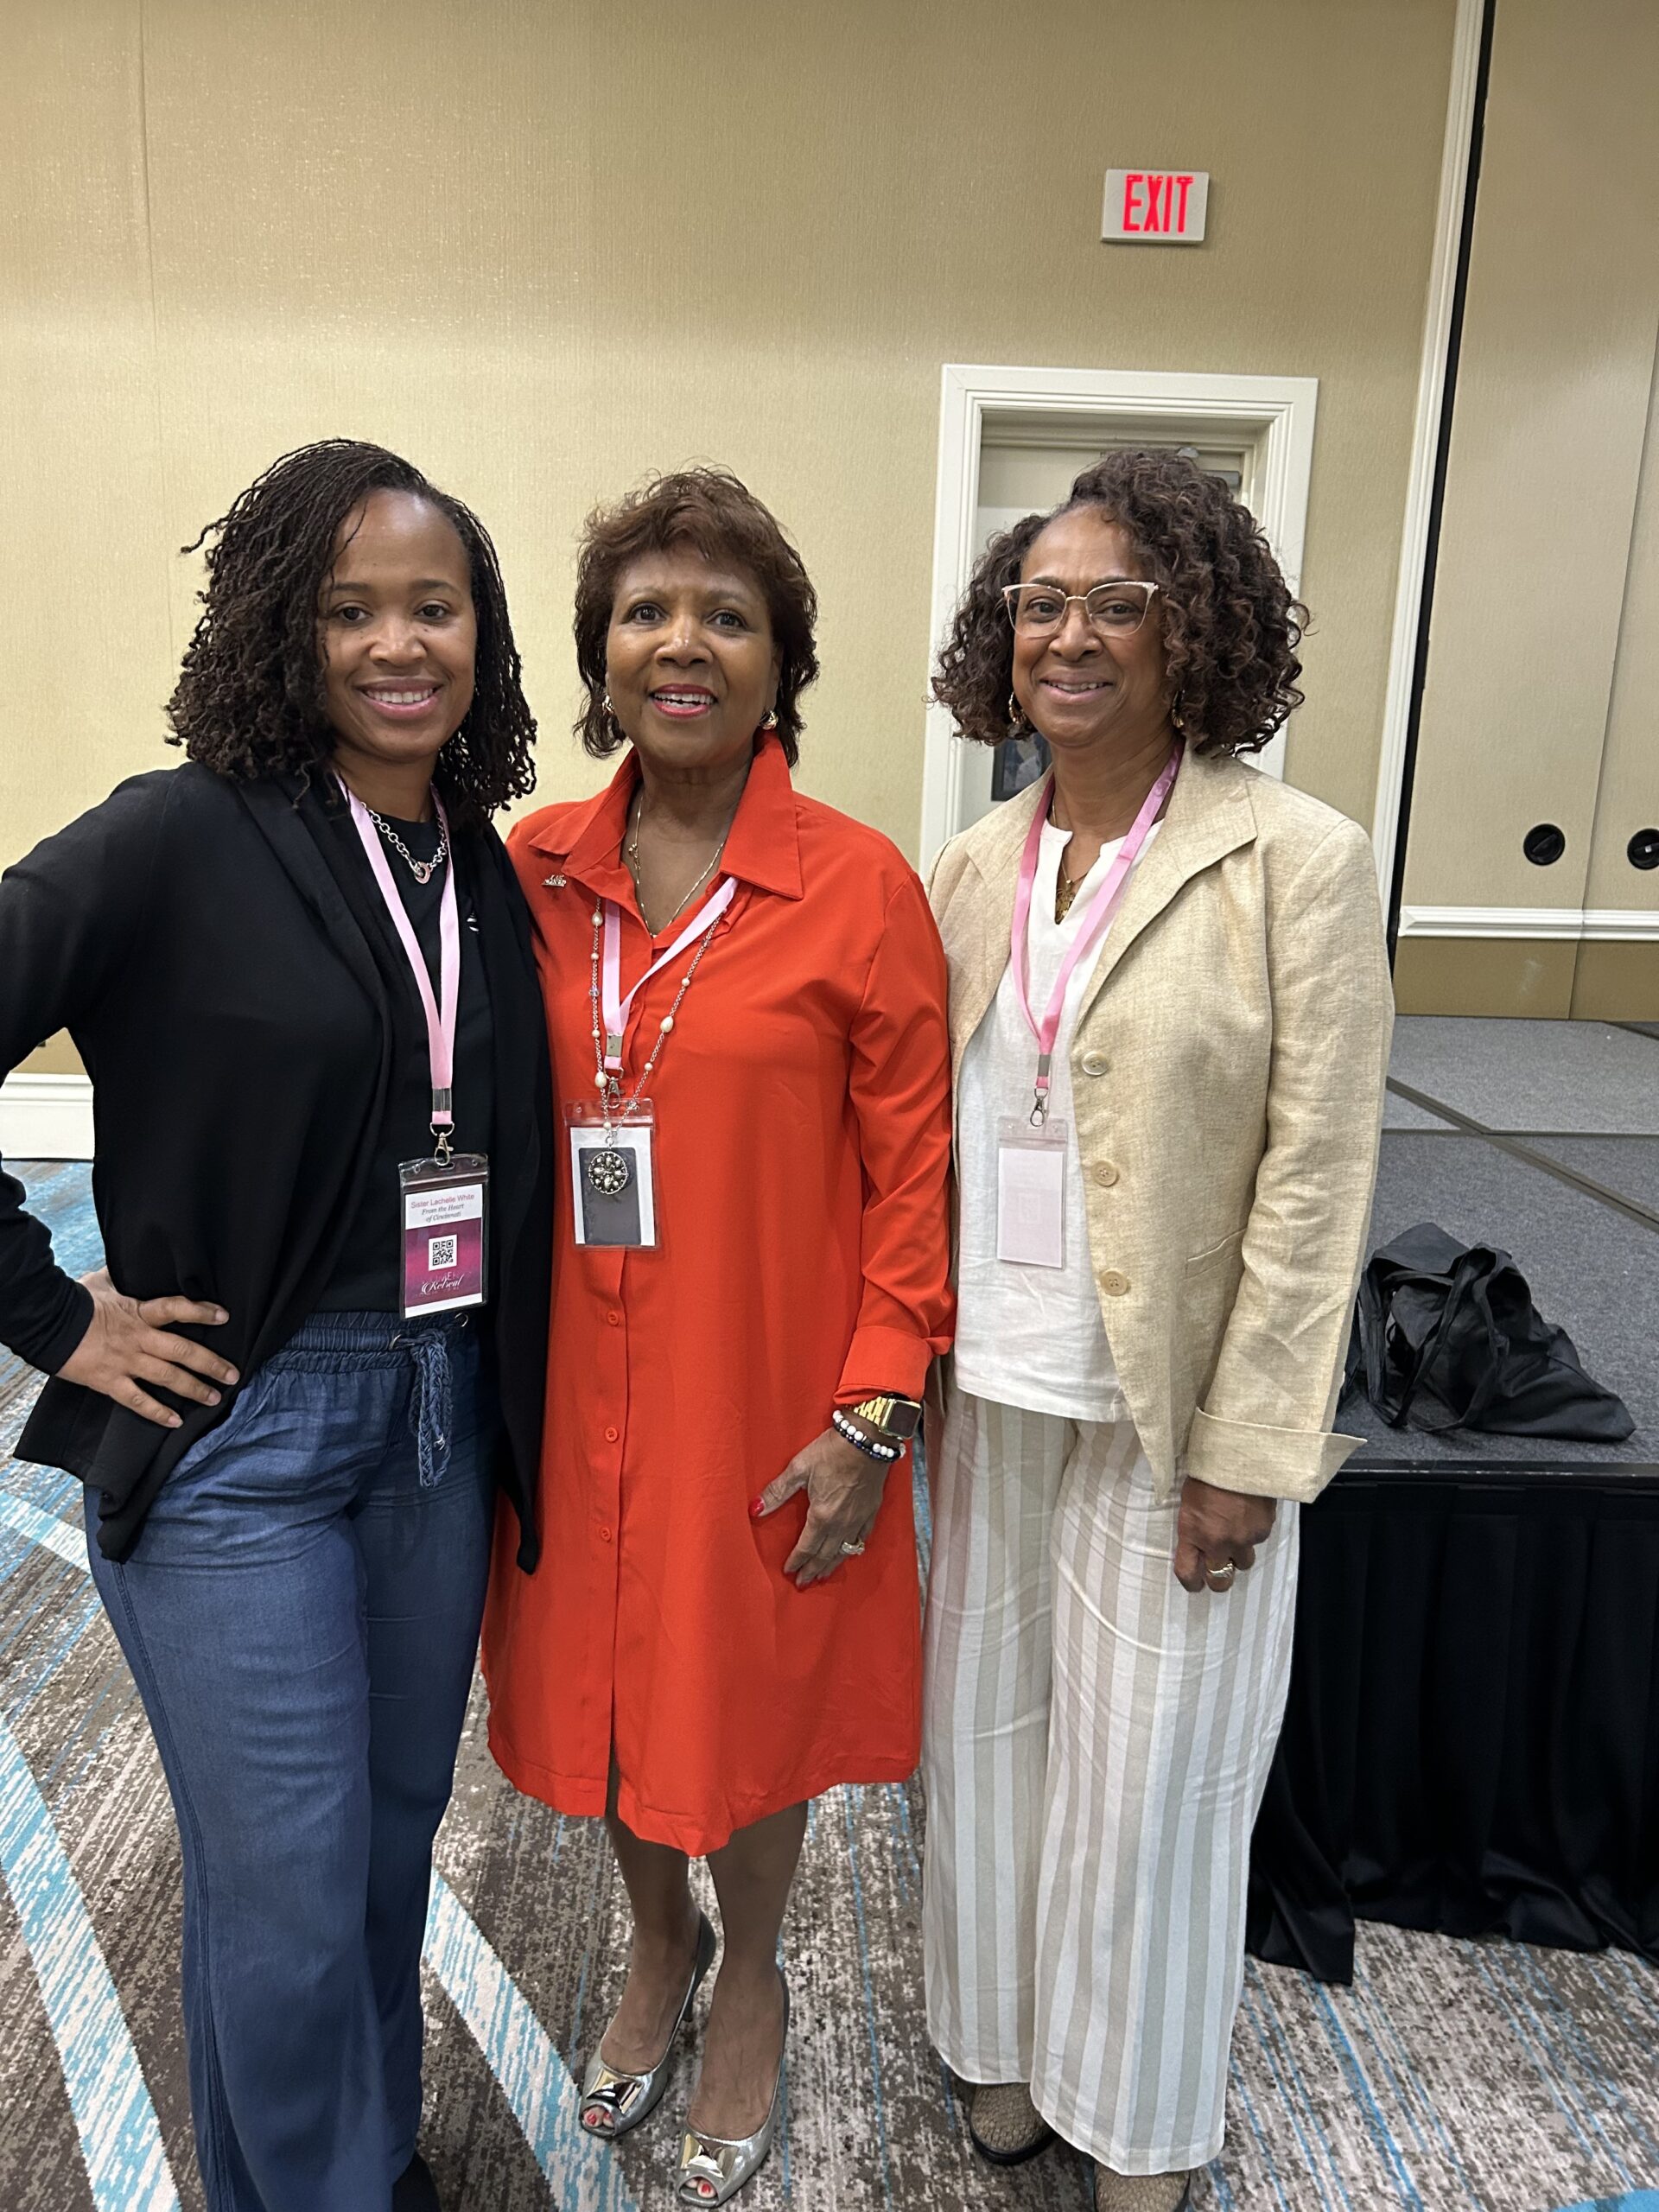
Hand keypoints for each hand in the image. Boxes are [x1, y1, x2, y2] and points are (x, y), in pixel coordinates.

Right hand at [56, 1268, 237, 1429]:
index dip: (201, 1312)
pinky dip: (157, 1412)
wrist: (46, 1324)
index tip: (224, 1316)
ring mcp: (126, 1362)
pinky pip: (137, 1401)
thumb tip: (129, 1264)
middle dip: (211, 1364)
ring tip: (215, 1397)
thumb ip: (122, 1279)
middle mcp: (138, 1338)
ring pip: (168, 1378)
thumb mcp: (101, 1282)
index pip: (176, 1309)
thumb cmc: (74, 1300)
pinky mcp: (109, 1382)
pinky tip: (175, 1421)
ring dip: (194, 1389)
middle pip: (182, 1351)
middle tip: (233, 1374)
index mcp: (138, 1312)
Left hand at [752, 1426, 887, 1587]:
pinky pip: (861, 1539)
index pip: (806, 1547)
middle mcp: (841, 1524)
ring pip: (843, 1551)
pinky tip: (849, 1552)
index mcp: (822, 1516)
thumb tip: (755, 1509)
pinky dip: (852, 1550)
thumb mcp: (799, 1468)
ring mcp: (859, 1519)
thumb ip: (777, 1491)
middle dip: (812, 1569)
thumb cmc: (832, 1451)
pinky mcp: (871, 1511)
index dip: (796, 1561)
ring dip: (831, 1566)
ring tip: (822, 1576)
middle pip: (825, 1555)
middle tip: (803, 1583)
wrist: (869, 1439)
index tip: (789, 1571)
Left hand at [1173, 1474, 1276, 1594]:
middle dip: (1219, 1578)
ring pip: (1243, 1562)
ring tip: (1236, 1534)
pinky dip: (1253, 1532)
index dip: (1191, 1583)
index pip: (1188, 1573)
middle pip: (1220, 1581)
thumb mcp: (1189, 1501)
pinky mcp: (1263, 1530)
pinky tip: (1249, 1514)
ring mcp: (1243, 1539)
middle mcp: (1218, 1542)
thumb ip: (1194, 1528)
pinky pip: (1258, 1540)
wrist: (1238, 1454)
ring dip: (1239, 1554)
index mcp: (1193, 1533)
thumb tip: (1200, 1544)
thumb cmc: (1207, 1472)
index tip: (1195, 1583)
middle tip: (1219, 1568)